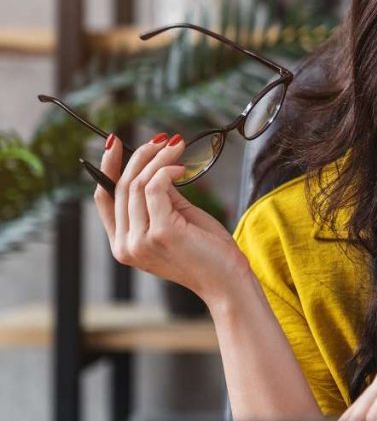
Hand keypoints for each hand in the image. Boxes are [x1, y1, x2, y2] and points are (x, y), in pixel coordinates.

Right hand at [93, 133, 249, 304]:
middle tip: (163, 139)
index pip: (104, 198)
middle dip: (141, 156)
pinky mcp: (160, 233)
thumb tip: (154, 166)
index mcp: (123, 243)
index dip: (107, 167)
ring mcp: (140, 241)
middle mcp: (125, 245)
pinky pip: (154, 188)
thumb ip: (160, 198)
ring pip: (138, 184)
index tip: (116, 144)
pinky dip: (167, 170)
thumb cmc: (207, 251)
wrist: (228, 280)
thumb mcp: (177, 219)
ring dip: (158, 158)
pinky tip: (181, 167)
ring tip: (177, 146)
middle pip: (121, 187)